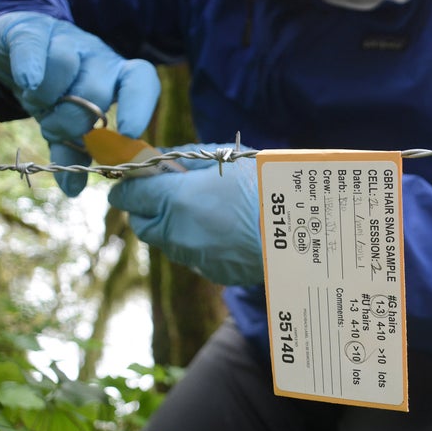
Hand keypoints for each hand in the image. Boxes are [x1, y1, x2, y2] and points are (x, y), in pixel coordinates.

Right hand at [0, 11, 159, 195]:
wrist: (18, 48)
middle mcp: (99, 58)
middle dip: (73, 120)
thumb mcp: (66, 124)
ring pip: (66, 67)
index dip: (139, 107)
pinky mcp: (33, 30)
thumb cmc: (55, 93)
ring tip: (36, 105)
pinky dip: (31, 69)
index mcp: (117, 80)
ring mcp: (68, 41)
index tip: (130, 133)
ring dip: (47, 98)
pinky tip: (27, 83)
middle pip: (95, 90)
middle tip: (55, 129)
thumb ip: (71, 152)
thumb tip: (73, 190)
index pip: (141, 83)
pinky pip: (35, 48)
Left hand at [107, 143, 262, 285]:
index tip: (138, 178)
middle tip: (173, 193)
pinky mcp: (212, 272)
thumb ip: (186, 159)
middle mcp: (177, 233)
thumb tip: (160, 160)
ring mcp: (194, 257)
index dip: (129, 184)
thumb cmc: (267, 184)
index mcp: (176, 199)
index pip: (127, 195)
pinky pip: (193, 256)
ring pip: (167, 242)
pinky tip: (227, 231)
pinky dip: (200, 243)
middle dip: (150, 207)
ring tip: (209, 211)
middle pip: (141, 223)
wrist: (304, 229)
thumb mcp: (227, 158)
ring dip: (176, 226)